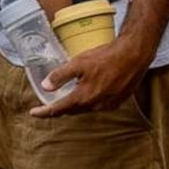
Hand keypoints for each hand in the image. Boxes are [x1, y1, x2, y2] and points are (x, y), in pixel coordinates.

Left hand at [34, 28, 150, 117]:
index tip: (34, 113)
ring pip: (85, 108)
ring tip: (68, 97)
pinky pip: (98, 105)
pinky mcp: (117, 102)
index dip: (44, 112)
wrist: (134, 55)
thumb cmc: (107, 57)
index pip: (58, 109)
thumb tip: (46, 86)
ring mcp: (107, 105)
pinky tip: (89, 92)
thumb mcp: (78, 63)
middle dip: (59, 108)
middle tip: (48, 105)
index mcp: (83, 97)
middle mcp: (94, 106)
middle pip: (71, 110)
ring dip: (75, 104)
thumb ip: (60, 76)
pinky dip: (90, 101)